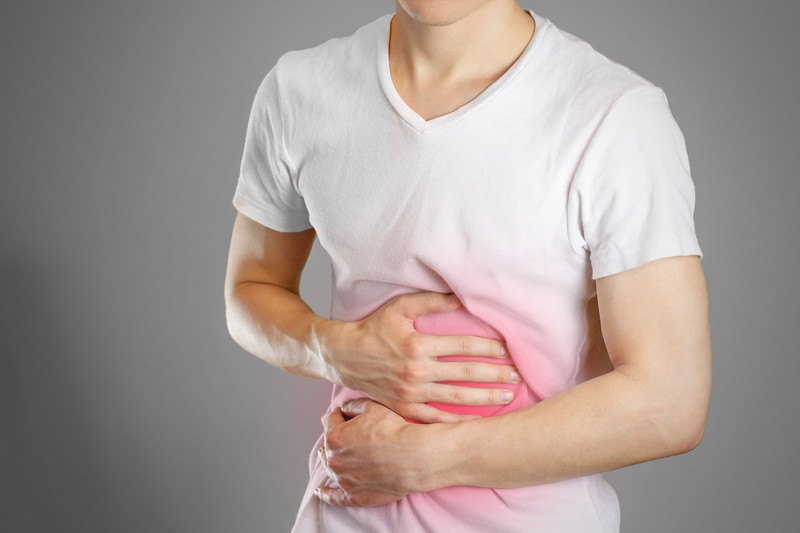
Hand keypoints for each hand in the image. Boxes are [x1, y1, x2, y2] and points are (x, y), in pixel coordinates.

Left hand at [314, 397, 442, 506]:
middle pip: (330, 446)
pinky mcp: (355, 496)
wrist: (413, 457)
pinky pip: (335, 498)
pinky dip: (327, 495)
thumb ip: (354, 406)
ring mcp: (344, 480)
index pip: (332, 420)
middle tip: (350, 435)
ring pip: (331, 469)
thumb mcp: (373, 407)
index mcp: (335, 436)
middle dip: (338, 438)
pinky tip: (321, 492)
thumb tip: (345, 409)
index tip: (348, 415)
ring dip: (332, 461)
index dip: (341, 415)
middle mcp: (334, 460)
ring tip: (334, 458)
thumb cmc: (394, 431)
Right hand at [318, 291, 519, 423]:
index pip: (463, 346)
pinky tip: (477, 422)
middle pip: (465, 374)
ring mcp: (411, 393)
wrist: (344, 356)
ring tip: (507, 397)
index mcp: (419, 344)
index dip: (488, 348)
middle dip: (495, 374)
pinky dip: (458, 422)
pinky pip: (436, 419)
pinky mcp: (404, 408)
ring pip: (456, 398)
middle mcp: (417, 371)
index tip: (507, 350)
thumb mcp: (400, 307)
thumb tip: (461, 297)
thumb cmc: (374, 328)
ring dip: (484, 398)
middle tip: (516, 376)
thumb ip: (431, 301)